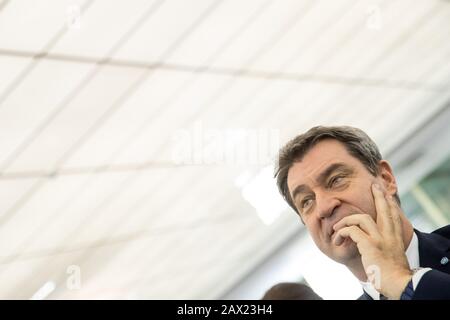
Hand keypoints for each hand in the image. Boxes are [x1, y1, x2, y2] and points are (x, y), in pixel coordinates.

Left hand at [332, 184, 412, 298]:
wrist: (399, 284)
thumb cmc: (394, 274)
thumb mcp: (393, 255)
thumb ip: (387, 246)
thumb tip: (379, 245)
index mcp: (395, 237)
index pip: (393, 215)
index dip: (389, 203)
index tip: (386, 194)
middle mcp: (389, 235)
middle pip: (384, 209)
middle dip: (378, 196)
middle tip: (374, 185)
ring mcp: (380, 239)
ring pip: (361, 218)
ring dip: (346, 221)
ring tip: (336, 227)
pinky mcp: (370, 245)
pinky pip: (352, 231)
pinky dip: (342, 233)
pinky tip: (337, 239)